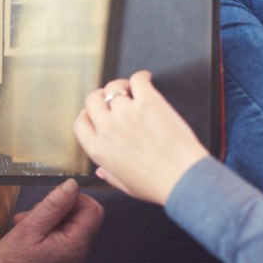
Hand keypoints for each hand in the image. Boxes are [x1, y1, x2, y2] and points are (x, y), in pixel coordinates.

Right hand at [0, 179, 103, 262]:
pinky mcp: (60, 261)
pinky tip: (26, 235)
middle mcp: (79, 252)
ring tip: (24, 225)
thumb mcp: (29, 229)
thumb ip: (53, 205)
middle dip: (57, 208)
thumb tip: (71, 185)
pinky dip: (44, 230)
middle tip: (32, 214)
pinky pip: (60, 237)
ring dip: (47, 218)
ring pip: (68, 225)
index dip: (75, 198)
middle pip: (81, 216)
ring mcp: (70, 258)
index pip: (93, 209)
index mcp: (75, 243)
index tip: (50, 200)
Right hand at [74, 71, 208, 205]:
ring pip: (113, 87)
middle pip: (93, 100)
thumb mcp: (125, 186)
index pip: (80, 123)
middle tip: (112, 99)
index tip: (95, 113)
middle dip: (100, 97)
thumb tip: (101, 170)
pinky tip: (146, 80)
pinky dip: (140, 77)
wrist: (182, 178)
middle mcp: (108, 128)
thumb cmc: (157, 185)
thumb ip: (109, 175)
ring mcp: (126, 112)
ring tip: (131, 90)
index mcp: (99, 150)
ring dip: (121, 87)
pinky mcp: (148, 101)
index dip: (87, 115)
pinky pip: (137, 79)